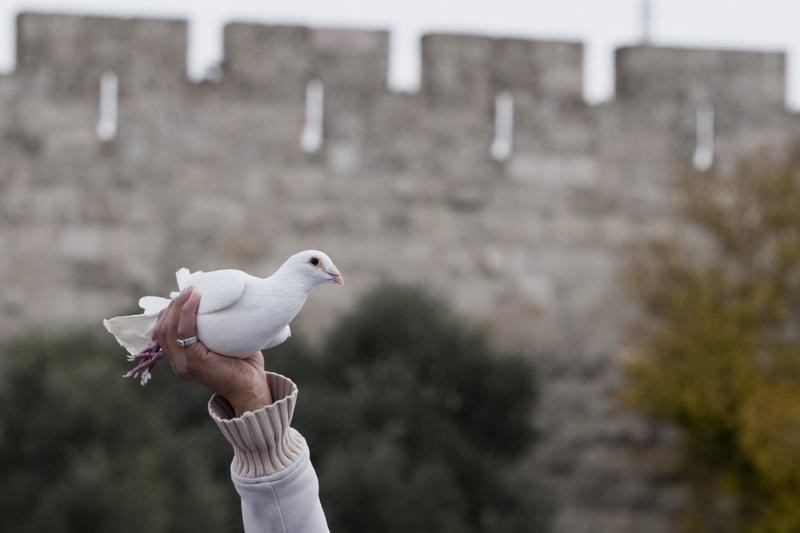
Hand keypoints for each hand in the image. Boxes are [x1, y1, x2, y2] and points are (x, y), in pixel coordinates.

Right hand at [153, 287, 272, 415]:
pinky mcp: (192, 362)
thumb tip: (221, 303)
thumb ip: (216, 329)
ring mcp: (182, 363)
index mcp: (181, 358)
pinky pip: (184, 332)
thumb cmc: (243, 365)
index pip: (163, 330)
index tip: (186, 294)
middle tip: (190, 289)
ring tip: (192, 291)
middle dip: (173, 304)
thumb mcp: (224, 344)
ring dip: (179, 305)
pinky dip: (188, 313)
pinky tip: (196, 300)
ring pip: (169, 327)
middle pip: (162, 327)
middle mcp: (177, 361)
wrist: (251, 388)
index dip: (171, 310)